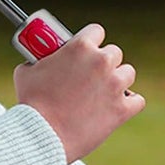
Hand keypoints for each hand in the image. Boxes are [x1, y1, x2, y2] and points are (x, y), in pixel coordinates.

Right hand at [11, 22, 143, 162]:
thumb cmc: (32, 103)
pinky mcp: (122, 109)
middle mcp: (101, 62)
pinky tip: (118, 105)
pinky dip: (129, 103)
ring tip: (104, 90)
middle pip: (114, 53)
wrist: (43, 134)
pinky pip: (137, 100)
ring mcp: (114, 85)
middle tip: (91, 72)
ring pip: (128, 74)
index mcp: (80, 46)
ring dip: (118, 79)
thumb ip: (39, 60)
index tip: (87, 48)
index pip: (96, 31)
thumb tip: (39, 59)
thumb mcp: (27, 71)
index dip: (91, 39)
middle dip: (104, 61)